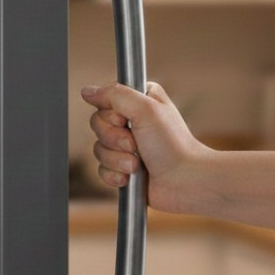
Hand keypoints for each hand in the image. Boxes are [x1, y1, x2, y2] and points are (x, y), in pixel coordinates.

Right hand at [81, 81, 210, 213]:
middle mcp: (131, 122)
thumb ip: (114, 94)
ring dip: (116, 159)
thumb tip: (87, 91)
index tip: (125, 121)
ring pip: (98, 148)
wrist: (187, 182)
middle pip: (97, 124)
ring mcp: (127, 147)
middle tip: (134, 145)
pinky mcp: (124, 168)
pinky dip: (114, 174)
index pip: (103, 100)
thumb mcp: (145, 109)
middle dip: (113, 138)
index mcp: (138, 101)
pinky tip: (130, 177)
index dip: (109, 114)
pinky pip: (101, 169)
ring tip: (137, 165)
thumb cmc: (173, 145)